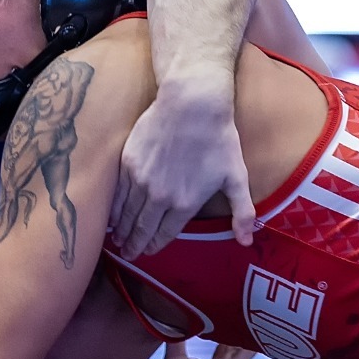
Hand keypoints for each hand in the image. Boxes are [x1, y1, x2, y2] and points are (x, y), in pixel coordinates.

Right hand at [111, 77, 254, 257]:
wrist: (192, 104)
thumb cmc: (218, 139)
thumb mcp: (236, 177)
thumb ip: (241, 213)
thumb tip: (247, 242)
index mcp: (185, 203)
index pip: (165, 233)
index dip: (154, 245)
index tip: (147, 252)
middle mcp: (160, 197)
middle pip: (142, 228)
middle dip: (134, 244)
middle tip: (128, 254)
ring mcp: (141, 180)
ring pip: (127, 213)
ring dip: (122, 230)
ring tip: (118, 240)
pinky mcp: (128, 163)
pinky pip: (119, 194)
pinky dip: (114, 209)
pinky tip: (112, 216)